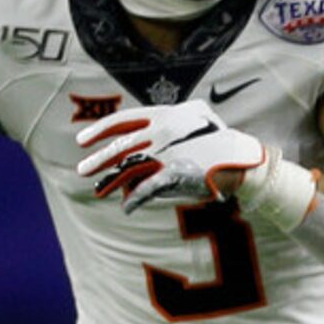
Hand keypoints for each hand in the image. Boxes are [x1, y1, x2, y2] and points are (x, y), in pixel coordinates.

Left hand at [75, 101, 265, 212]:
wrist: (242, 158)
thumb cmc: (220, 139)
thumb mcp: (197, 118)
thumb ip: (172, 122)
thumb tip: (153, 131)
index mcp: (164, 116)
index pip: (122, 120)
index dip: (99, 130)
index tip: (82, 140)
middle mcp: (161, 133)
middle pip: (120, 147)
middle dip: (98, 160)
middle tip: (81, 170)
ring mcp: (167, 153)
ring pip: (129, 168)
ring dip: (110, 181)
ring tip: (98, 190)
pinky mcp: (174, 174)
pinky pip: (147, 189)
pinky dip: (134, 199)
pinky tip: (126, 207)